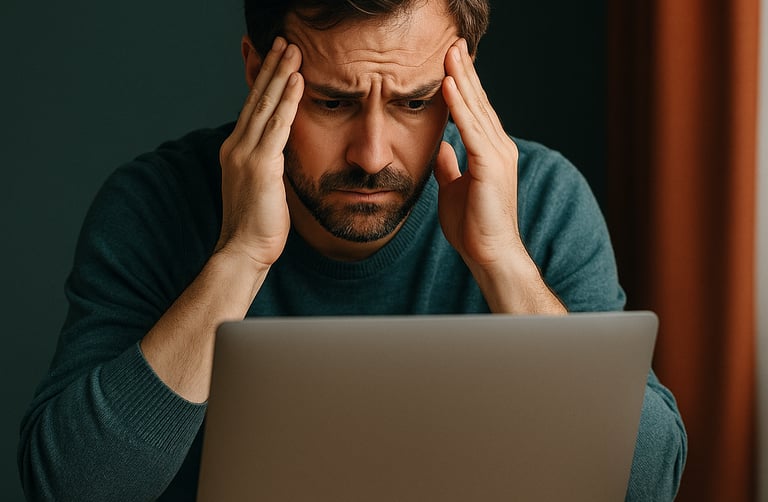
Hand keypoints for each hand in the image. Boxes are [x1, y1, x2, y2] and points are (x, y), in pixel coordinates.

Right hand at [216, 37, 303, 268]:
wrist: (243, 250)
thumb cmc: (256, 226)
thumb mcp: (261, 188)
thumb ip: (268, 165)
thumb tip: (282, 154)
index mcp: (235, 151)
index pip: (251, 108)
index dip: (263, 81)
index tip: (274, 60)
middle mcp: (236, 146)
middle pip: (256, 98)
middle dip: (271, 67)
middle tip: (283, 41)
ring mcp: (245, 154)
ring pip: (265, 104)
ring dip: (280, 74)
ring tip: (292, 49)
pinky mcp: (260, 165)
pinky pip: (277, 125)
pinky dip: (288, 100)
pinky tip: (298, 80)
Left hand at [435, 38, 523, 267]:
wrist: (489, 254)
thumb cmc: (473, 227)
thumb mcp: (454, 189)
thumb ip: (450, 166)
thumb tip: (442, 147)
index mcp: (489, 152)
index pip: (475, 111)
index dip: (462, 85)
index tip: (450, 61)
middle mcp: (498, 148)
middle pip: (478, 102)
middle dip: (463, 72)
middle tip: (453, 43)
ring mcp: (497, 154)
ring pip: (476, 108)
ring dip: (460, 79)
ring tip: (449, 52)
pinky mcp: (490, 164)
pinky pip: (471, 128)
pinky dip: (459, 105)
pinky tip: (448, 84)